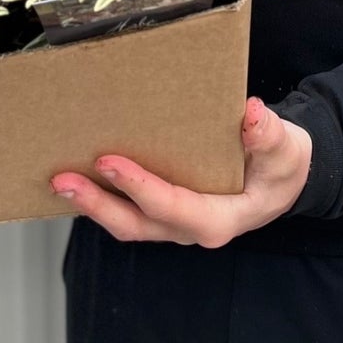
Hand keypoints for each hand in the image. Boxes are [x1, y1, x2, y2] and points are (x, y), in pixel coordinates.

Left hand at [49, 96, 311, 247]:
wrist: (283, 177)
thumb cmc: (281, 163)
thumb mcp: (284, 148)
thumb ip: (269, 134)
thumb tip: (252, 114)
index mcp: (219, 218)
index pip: (173, 206)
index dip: (139, 187)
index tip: (108, 162)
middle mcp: (190, 228)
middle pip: (136, 224)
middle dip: (97, 205)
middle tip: (62, 180)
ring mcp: (174, 223)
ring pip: (127, 222)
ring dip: (92, 204)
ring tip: (58, 180)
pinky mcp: (164, 211)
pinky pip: (129, 210)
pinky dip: (103, 196)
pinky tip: (80, 176)